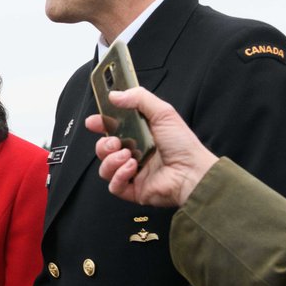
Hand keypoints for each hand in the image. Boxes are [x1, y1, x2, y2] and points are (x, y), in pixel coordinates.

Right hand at [87, 86, 217, 206]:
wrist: (192, 172)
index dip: (100, 124)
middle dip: (104, 145)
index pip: (112, 129)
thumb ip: (139, 98)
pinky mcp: (133, 190)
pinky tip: (132, 169)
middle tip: (115, 142)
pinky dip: (119, 176)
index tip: (93, 122)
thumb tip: (115, 95)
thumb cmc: (183, 145)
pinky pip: (113, 186)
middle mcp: (134, 154)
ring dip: (112, 161)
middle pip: (104, 149)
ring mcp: (132, 173)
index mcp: (139, 135)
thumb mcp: (163, 113)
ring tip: (128, 157)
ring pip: (105, 168)